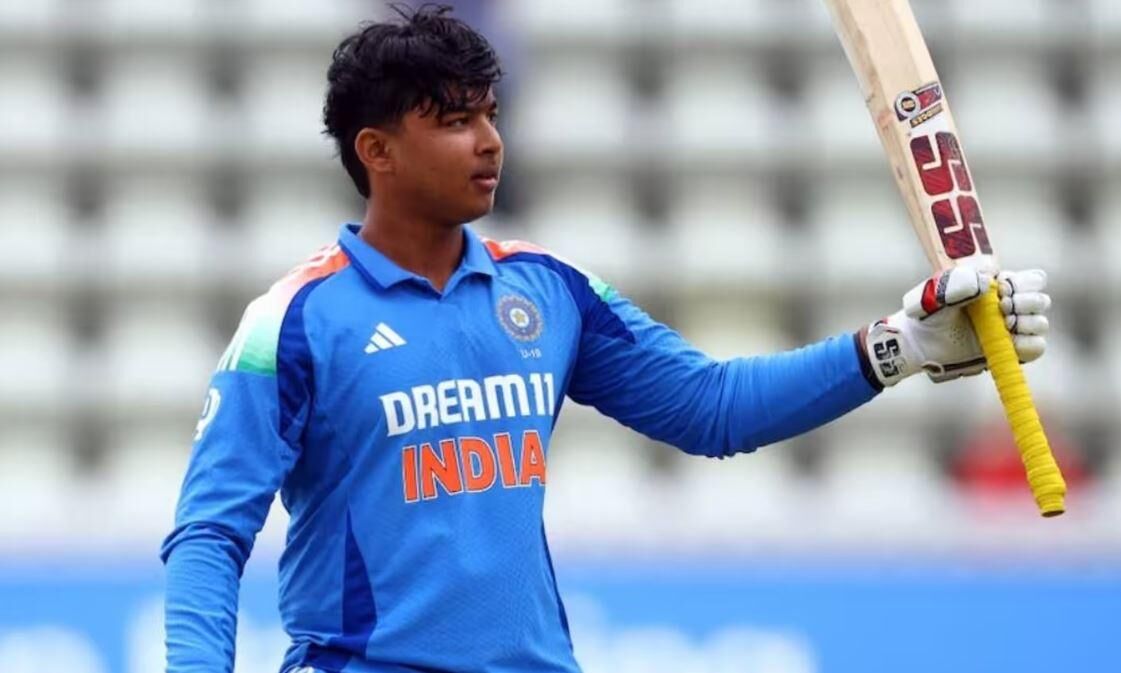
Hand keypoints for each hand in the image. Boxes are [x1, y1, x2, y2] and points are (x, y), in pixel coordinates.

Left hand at [862, 268, 1049, 386]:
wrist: (920, 344)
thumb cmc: (928, 314)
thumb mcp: (937, 293)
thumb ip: (959, 282)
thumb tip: (988, 284)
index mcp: (999, 286)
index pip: (1034, 280)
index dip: (1024, 284)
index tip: (1001, 290)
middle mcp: (1011, 307)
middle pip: (1042, 301)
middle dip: (1025, 303)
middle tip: (1001, 309)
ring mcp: (1012, 330)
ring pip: (1041, 324)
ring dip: (1026, 323)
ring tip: (1002, 326)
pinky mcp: (1010, 351)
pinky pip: (1037, 348)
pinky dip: (1027, 345)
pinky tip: (1009, 342)